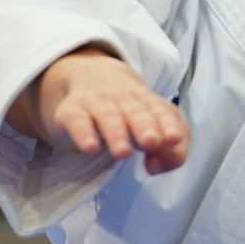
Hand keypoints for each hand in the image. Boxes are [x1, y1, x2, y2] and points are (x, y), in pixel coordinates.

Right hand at [10, 45, 190, 174]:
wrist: (89, 76)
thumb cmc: (129, 112)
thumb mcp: (154, 127)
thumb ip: (170, 151)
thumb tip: (155, 167)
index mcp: (148, 102)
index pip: (161, 112)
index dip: (168, 125)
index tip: (173, 138)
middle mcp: (124, 99)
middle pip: (136, 111)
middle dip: (144, 126)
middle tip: (151, 142)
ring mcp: (96, 103)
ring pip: (108, 116)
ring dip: (116, 133)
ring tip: (123, 152)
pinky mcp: (71, 111)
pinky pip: (77, 121)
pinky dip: (83, 133)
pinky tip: (90, 147)